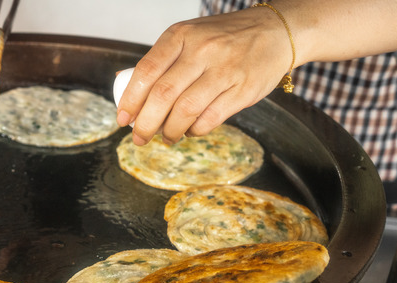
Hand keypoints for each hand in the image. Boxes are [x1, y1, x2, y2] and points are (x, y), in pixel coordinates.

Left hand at [116, 7, 293, 144]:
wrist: (275, 32)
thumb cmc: (223, 39)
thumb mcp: (188, 37)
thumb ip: (159, 61)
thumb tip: (123, 84)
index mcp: (181, 35)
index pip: (146, 71)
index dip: (130, 100)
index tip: (122, 119)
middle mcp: (201, 50)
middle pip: (162, 95)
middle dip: (145, 123)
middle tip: (139, 137)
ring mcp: (224, 70)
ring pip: (185, 111)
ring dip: (170, 131)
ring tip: (166, 137)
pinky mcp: (243, 90)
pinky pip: (210, 119)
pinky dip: (194, 131)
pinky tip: (189, 130)